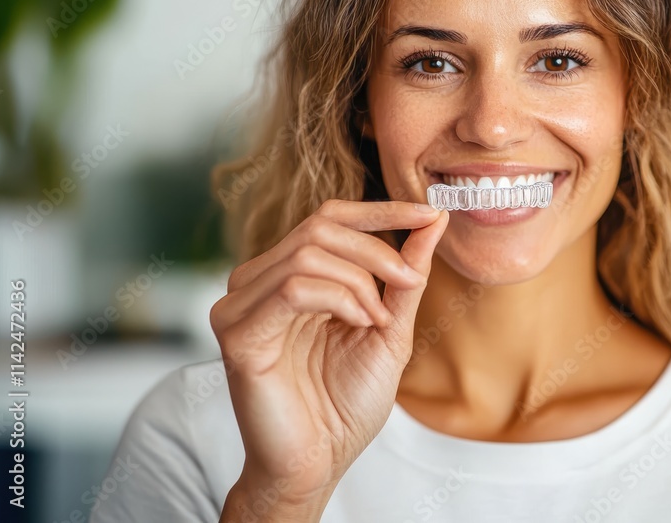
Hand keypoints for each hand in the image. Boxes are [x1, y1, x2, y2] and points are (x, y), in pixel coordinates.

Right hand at [209, 199, 448, 511]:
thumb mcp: (389, 327)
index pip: (331, 217)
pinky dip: (338, 299)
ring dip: (361, 282)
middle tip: (409, 281)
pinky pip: (293, 288)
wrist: (321, 461)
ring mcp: (241, 304)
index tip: (431, 213)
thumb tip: (433, 221)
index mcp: (290, 275)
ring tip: (378, 320)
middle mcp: (259, 282)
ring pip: (308, 252)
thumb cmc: (347, 401)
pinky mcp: (237, 332)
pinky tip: (358, 323)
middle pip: (321, 227)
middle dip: (378, 249)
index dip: (382, 210)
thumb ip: (405, 275)